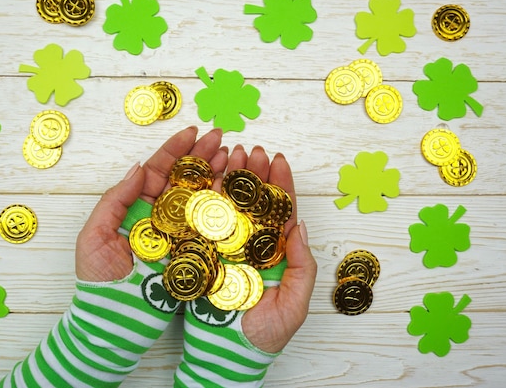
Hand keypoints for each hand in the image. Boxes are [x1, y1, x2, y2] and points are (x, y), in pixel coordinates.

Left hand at [75, 126, 227, 281]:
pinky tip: (237, 191)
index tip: (193, 132)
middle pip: (185, 180)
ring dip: (217, 176)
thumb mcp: (95, 236)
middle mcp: (162, 217)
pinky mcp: (195, 253)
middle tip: (221, 138)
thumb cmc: (98, 280)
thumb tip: (138, 168)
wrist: (113, 322)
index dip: (175, 150)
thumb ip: (115, 201)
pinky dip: (225, 208)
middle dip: (203, 157)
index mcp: (137, 207)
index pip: (159, 171)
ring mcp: (180, 234)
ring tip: (233, 157)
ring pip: (201, 199)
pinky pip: (211, 228)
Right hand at [223, 144, 316, 353]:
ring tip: (231, 155)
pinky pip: (205, 224)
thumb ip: (302, 265)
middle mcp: (250, 246)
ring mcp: (226, 248)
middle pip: (254, 203)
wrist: (230, 355)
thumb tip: (298, 225)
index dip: (280, 185)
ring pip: (229, 207)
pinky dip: (205, 201)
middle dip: (254, 175)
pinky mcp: (203, 255)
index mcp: (275, 252)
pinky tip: (206, 179)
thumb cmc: (267, 334)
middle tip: (252, 150)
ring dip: (230, 180)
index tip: (278, 160)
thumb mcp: (296, 302)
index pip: (279, 212)